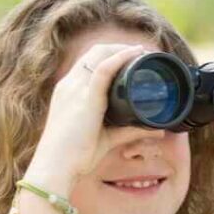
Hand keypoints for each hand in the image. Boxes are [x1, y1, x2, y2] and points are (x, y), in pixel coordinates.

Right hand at [30, 42, 162, 188]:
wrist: (56, 165)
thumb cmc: (75, 155)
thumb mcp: (106, 138)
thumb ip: (129, 131)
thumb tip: (156, 130)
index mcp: (69, 91)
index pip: (88, 62)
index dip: (110, 55)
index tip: (131, 58)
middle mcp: (70, 84)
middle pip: (95, 53)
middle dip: (118, 48)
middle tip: (142, 53)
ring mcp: (75, 88)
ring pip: (99, 55)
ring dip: (122, 49)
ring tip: (143, 51)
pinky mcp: (85, 97)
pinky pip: (103, 69)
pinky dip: (120, 58)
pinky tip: (135, 53)